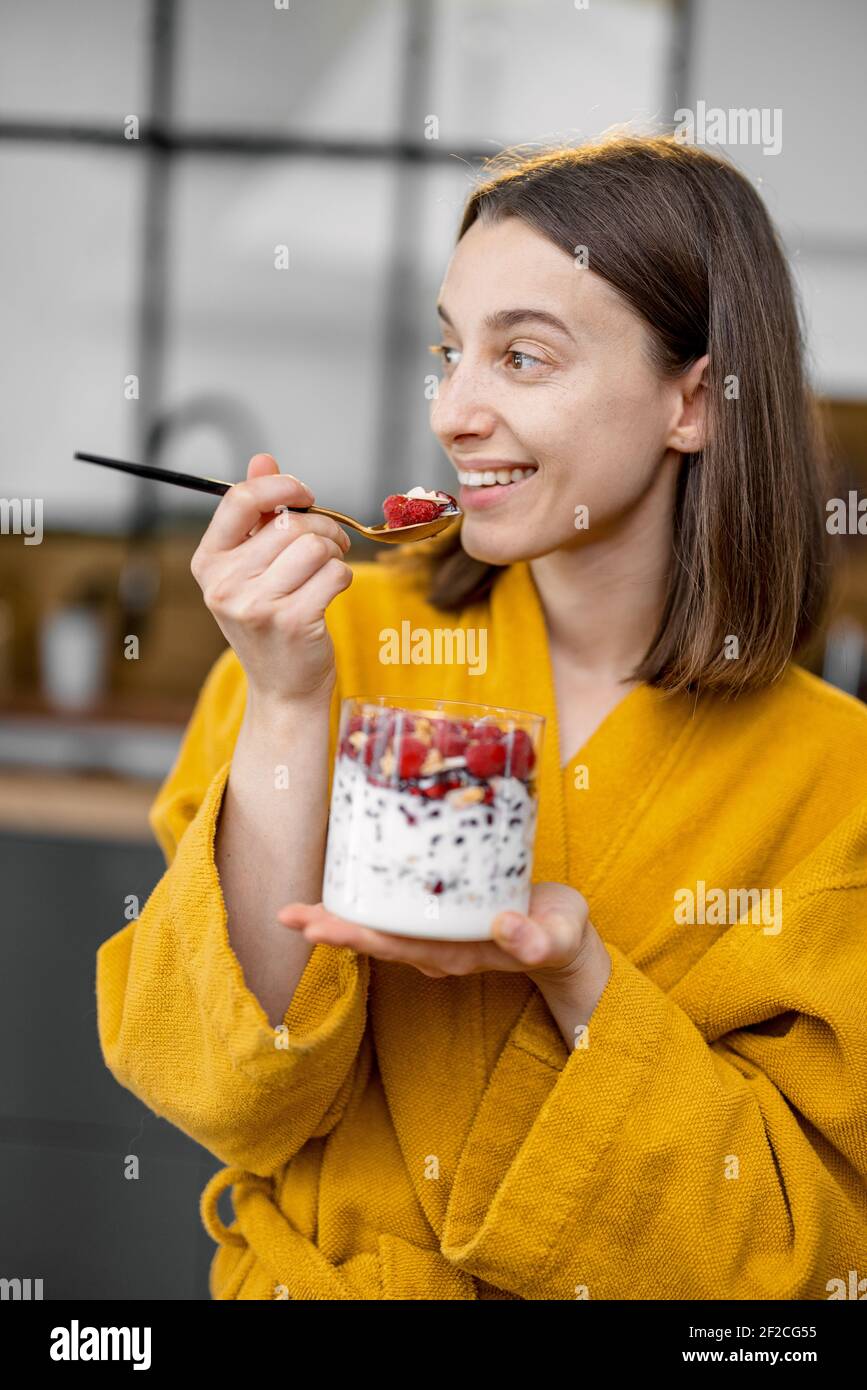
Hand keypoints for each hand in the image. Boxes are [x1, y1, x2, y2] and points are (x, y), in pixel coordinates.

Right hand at [190, 452, 352, 705]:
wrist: (284, 689)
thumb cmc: (272, 622)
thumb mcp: (253, 568)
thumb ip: (258, 514)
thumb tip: (262, 459)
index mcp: (208, 562)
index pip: (240, 500)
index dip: (280, 485)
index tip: (304, 493)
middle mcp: (224, 584)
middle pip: (290, 523)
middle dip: (322, 527)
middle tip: (330, 544)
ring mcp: (256, 606)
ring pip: (315, 546)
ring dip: (335, 552)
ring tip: (330, 569)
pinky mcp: (291, 622)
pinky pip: (335, 573)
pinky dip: (343, 578)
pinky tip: (332, 593)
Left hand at [278, 881, 610, 1014]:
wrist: (566, 937)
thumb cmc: (563, 934)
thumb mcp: (561, 935)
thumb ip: (538, 938)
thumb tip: (504, 927)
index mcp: (457, 953)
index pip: (397, 945)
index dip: (356, 935)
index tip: (319, 929)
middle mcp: (437, 949)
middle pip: (376, 938)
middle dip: (332, 928)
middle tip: (287, 915)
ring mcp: (436, 936)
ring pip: (379, 927)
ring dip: (339, 917)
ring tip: (296, 909)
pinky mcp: (439, 917)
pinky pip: (394, 911)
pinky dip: (365, 899)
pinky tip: (343, 885)